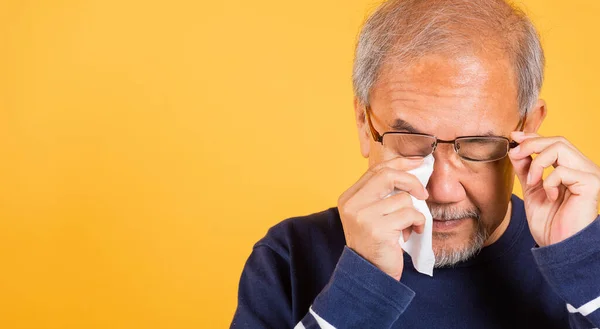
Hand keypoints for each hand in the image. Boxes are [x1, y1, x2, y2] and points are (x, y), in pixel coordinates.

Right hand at [337, 157, 428, 280]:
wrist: (370, 275)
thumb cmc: (376, 243)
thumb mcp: (372, 214)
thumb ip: (382, 194)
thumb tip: (411, 169)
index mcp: (349, 197)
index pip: (376, 170)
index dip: (399, 163)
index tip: (418, 163)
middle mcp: (352, 204)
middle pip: (388, 175)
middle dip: (411, 181)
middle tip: (423, 193)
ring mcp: (363, 216)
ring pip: (403, 198)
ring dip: (413, 213)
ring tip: (407, 227)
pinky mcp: (377, 229)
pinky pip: (410, 214)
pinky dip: (417, 223)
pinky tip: (411, 233)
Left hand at [508, 132, 599, 246]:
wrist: (559, 246)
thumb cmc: (549, 222)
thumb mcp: (531, 190)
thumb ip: (525, 169)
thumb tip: (515, 148)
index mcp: (571, 168)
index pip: (554, 142)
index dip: (533, 137)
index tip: (513, 138)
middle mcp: (583, 168)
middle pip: (557, 140)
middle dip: (531, 144)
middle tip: (514, 155)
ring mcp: (589, 174)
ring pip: (560, 148)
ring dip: (537, 162)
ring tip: (531, 181)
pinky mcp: (591, 184)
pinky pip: (563, 170)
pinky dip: (549, 181)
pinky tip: (550, 196)